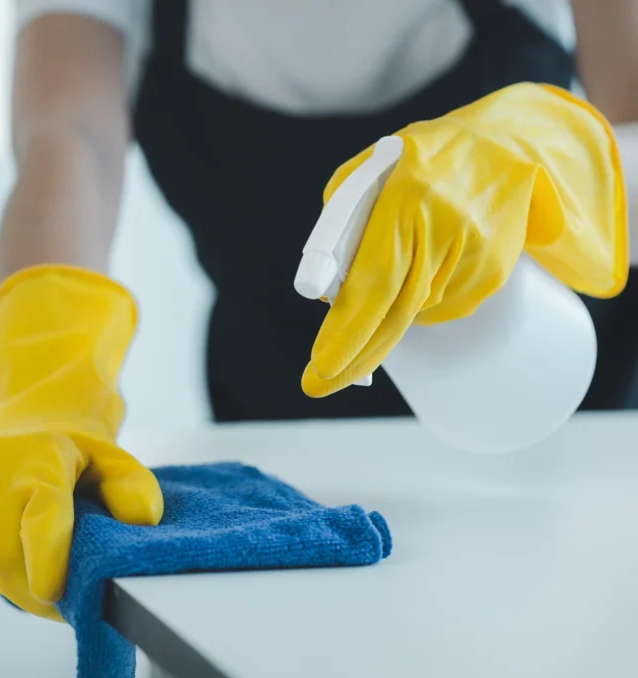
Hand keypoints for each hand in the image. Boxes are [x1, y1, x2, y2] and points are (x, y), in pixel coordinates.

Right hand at [0, 432, 160, 619]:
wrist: (32, 433)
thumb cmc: (82, 460)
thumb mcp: (117, 465)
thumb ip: (135, 489)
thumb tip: (142, 518)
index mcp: (43, 456)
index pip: (39, 511)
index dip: (43, 557)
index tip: (51, 594)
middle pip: (6, 550)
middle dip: (32, 591)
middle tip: (62, 606)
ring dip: (14, 588)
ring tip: (44, 588)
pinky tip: (18, 568)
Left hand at [303, 83, 627, 397]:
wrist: (505, 144)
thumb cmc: (416, 160)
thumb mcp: (366, 173)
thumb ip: (341, 225)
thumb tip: (327, 290)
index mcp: (408, 197)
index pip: (374, 281)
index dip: (348, 330)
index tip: (320, 367)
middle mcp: (447, 227)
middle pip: (395, 312)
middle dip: (355, 355)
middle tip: (320, 384)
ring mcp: (477, 253)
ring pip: (414, 313)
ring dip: (382, 319)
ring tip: (374, 290)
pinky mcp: (492, 271)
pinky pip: (440, 307)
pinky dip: (415, 304)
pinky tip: (418, 272)